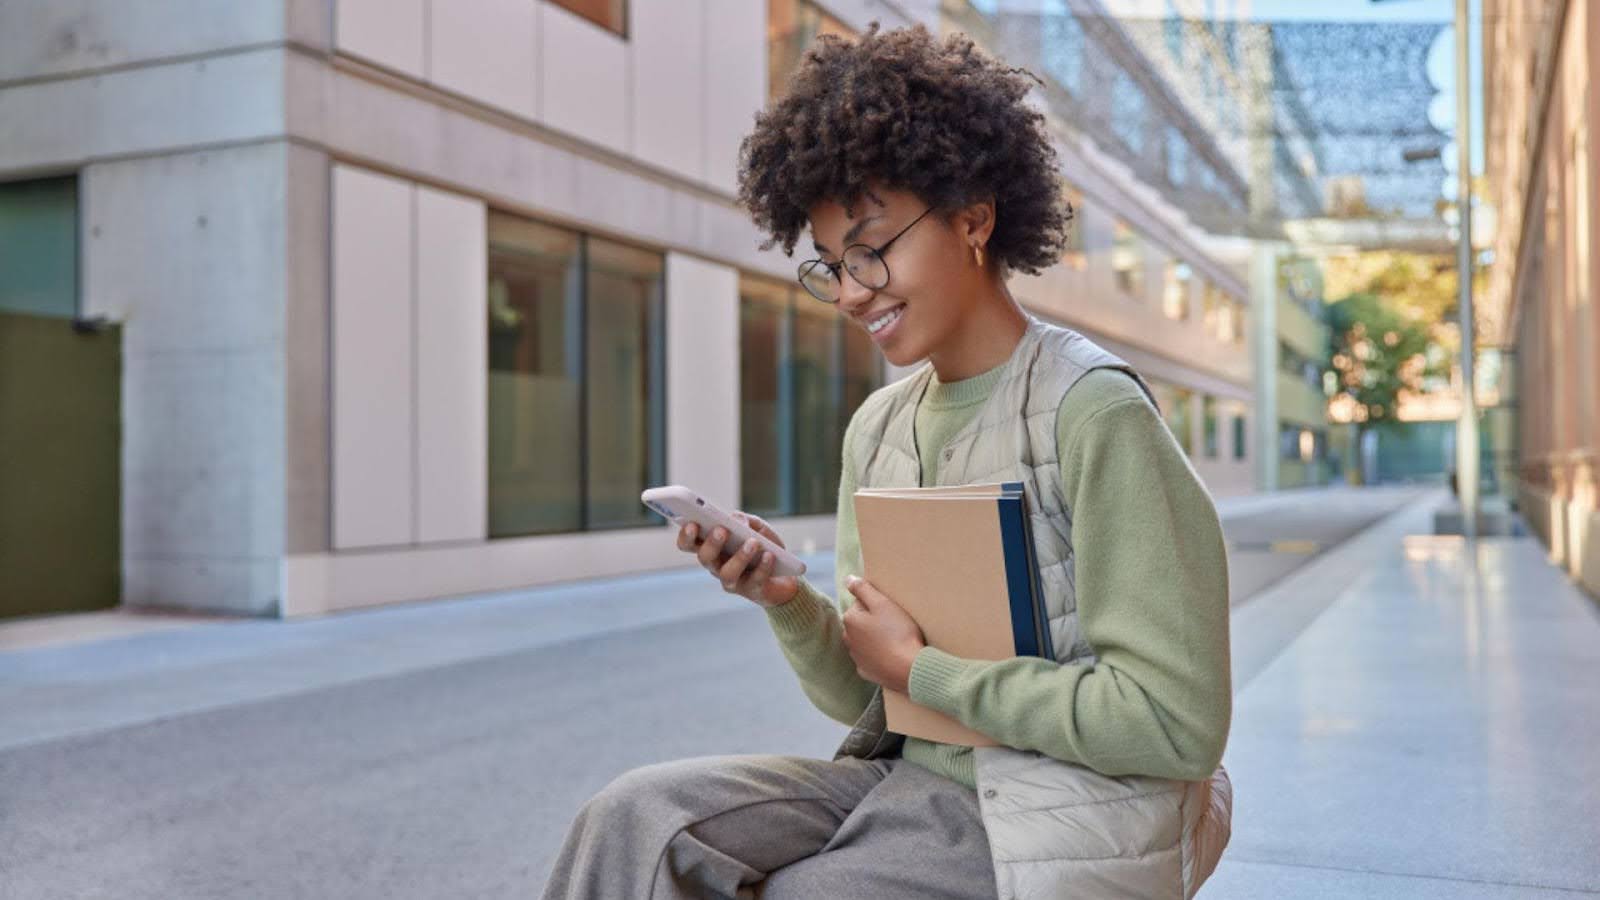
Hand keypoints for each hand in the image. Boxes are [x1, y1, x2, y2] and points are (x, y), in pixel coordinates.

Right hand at [677, 512, 800, 608]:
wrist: (788, 572)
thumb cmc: (764, 545)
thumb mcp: (755, 526)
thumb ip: (743, 519)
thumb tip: (736, 520)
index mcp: (711, 547)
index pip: (689, 543)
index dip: (686, 535)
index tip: (692, 523)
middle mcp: (716, 566)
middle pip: (705, 557)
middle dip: (712, 543)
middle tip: (722, 530)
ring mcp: (732, 581)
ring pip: (727, 573)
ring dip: (740, 557)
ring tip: (753, 543)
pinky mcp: (752, 591)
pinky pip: (754, 580)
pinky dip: (763, 566)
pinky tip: (769, 555)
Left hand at [840, 575, 925, 692]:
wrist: (909, 669)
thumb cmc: (898, 633)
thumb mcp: (883, 604)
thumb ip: (863, 589)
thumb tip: (848, 579)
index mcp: (850, 620)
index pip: (861, 603)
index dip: (878, 604)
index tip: (892, 610)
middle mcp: (848, 639)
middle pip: (861, 622)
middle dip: (874, 621)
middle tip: (896, 624)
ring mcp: (856, 657)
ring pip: (865, 641)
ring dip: (875, 638)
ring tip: (896, 639)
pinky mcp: (866, 672)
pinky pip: (871, 659)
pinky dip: (879, 656)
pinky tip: (892, 655)